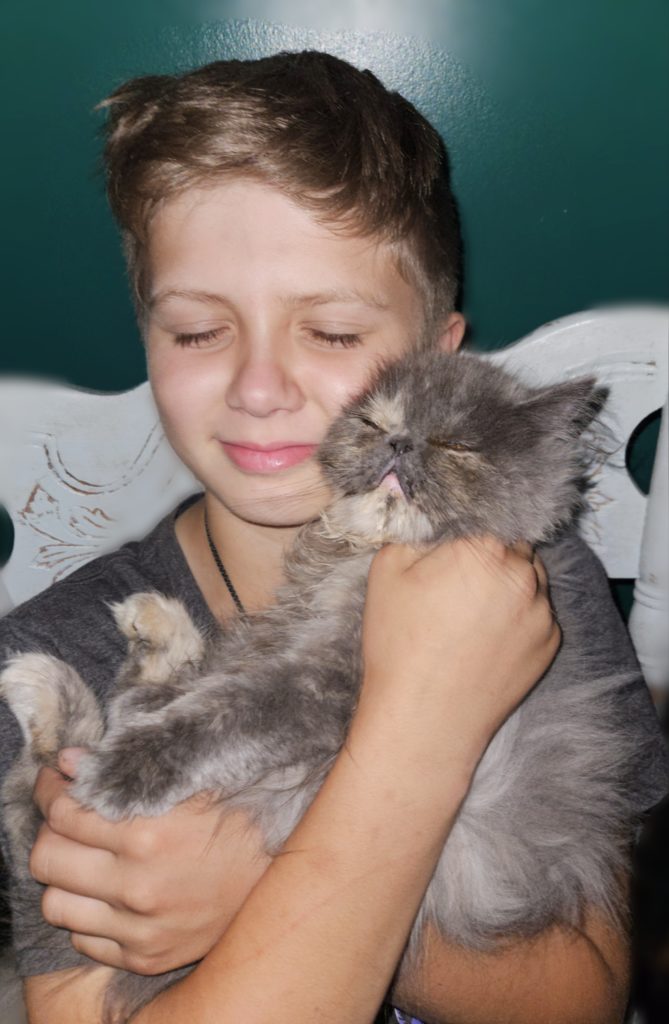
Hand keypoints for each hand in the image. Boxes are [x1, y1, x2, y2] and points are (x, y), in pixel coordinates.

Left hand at [30, 748, 269, 973]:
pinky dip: (87, 915)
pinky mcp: (146, 956)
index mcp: (147, 834)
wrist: (281, 877)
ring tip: (82, 859)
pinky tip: (106, 894)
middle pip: (46, 860)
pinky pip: (84, 940)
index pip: (62, 813)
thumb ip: (124, 771)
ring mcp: (140, 928)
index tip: (54, 782)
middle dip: (49, 832)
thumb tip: (69, 762)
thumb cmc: (236, 820)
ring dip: (63, 877)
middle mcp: (138, 886)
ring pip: (56, 905)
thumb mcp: (187, 784)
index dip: (50, 792)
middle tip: (63, 818)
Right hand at [360, 536, 560, 774]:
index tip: (450, 541)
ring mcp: (541, 611)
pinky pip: (537, 614)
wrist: (424, 719)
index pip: (486, 513)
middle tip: (458, 579)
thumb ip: (410, 527)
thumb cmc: (401, 644)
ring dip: (508, 583)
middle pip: (512, 545)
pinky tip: (485, 636)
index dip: (466, 527)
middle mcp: (522, 574)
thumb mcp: (387, 571)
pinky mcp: (549, 644)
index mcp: (485, 548)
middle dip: (490, 555)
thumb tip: (419, 505)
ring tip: (471, 611)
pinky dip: (518, 617)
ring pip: (529, 578)